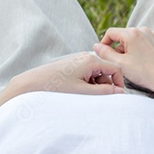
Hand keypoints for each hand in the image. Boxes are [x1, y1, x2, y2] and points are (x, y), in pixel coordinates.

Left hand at [8, 52, 124, 97]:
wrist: (32, 83)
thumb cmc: (56, 87)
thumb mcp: (83, 91)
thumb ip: (104, 92)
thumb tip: (120, 92)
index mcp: (90, 60)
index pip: (115, 69)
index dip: (119, 83)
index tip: (116, 96)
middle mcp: (85, 57)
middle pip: (106, 71)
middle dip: (105, 85)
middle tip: (94, 97)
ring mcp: (78, 60)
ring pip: (96, 74)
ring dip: (95, 86)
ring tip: (82, 94)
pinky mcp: (72, 65)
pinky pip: (87, 74)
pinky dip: (86, 83)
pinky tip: (77, 90)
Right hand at [92, 26, 153, 96]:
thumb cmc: (144, 72)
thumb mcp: (119, 63)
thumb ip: (104, 53)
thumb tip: (96, 46)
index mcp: (132, 33)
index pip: (111, 33)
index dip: (104, 43)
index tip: (103, 54)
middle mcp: (143, 30)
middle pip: (122, 36)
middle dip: (117, 48)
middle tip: (118, 62)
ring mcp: (153, 36)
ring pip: (133, 40)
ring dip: (128, 50)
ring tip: (131, 64)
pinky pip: (144, 43)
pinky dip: (139, 51)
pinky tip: (142, 63)